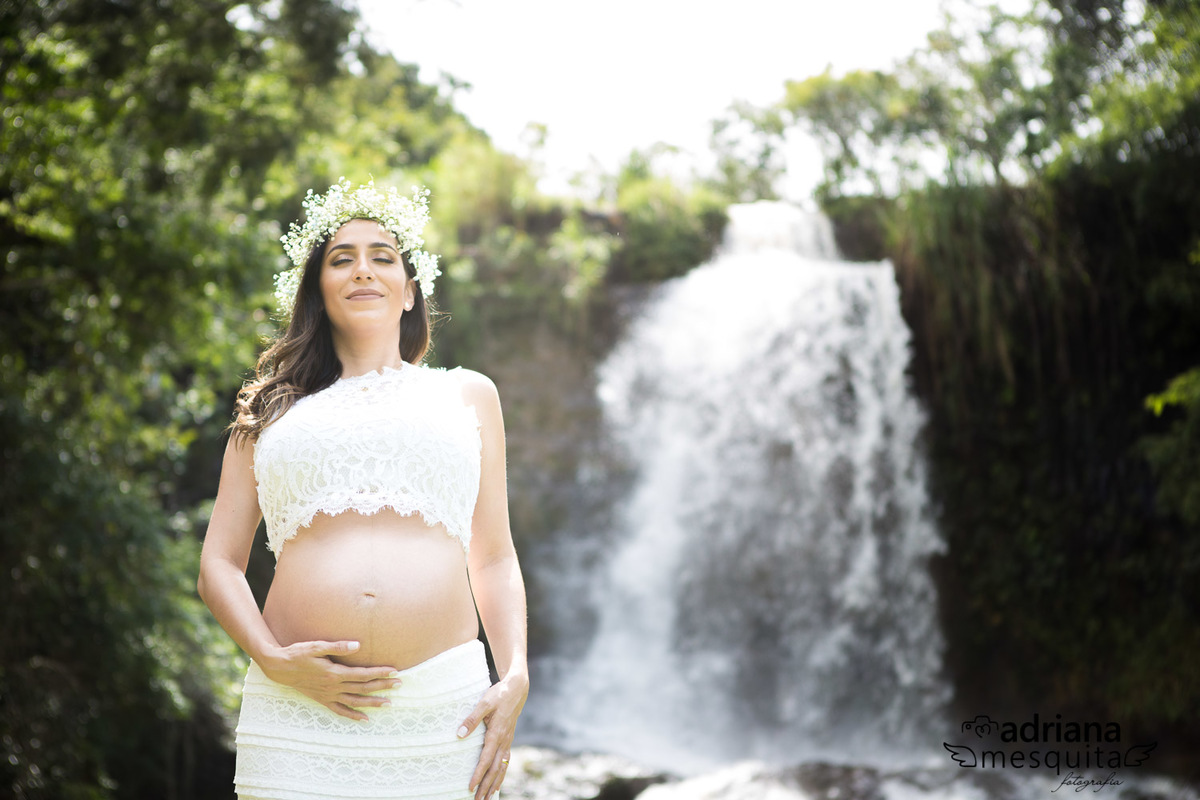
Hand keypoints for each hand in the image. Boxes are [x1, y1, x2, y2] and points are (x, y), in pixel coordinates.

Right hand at [259, 640, 398, 721]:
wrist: (279, 668)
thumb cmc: (298, 653)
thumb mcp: (316, 646)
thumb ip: (337, 647)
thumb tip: (358, 645)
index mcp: (334, 673)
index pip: (363, 674)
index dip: (380, 672)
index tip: (394, 671)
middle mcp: (333, 686)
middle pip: (363, 688)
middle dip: (382, 686)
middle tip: (399, 684)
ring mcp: (328, 695)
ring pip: (354, 702)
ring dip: (372, 703)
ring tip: (389, 703)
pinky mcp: (322, 700)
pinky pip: (340, 710)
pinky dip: (353, 715)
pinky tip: (364, 719)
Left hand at [457, 672, 527, 799]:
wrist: (517, 689)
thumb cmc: (499, 694)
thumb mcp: (484, 703)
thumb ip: (472, 719)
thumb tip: (459, 734)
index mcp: (496, 733)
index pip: (486, 759)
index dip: (478, 774)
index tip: (470, 787)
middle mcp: (504, 741)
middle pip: (495, 769)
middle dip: (486, 785)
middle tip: (478, 799)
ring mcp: (508, 741)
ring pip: (502, 767)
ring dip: (495, 783)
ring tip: (488, 797)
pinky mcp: (508, 739)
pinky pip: (506, 761)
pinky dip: (502, 774)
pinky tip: (498, 781)